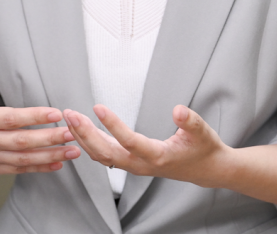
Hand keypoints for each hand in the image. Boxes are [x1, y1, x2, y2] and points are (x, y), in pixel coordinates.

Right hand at [0, 57, 80, 173]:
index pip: (9, 119)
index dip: (33, 116)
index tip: (55, 113)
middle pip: (20, 142)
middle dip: (48, 138)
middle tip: (72, 133)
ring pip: (22, 159)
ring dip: (49, 156)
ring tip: (73, 151)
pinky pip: (17, 170)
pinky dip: (38, 168)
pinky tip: (58, 164)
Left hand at [63, 104, 231, 186]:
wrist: (206, 169)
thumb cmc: (203, 149)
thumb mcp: (202, 132)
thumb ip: (190, 121)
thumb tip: (178, 110)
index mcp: (157, 156)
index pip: (129, 141)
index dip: (112, 125)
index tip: (98, 107)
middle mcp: (142, 165)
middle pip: (106, 153)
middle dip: (86, 134)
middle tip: (71, 114)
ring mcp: (135, 166)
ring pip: (102, 157)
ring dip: (84, 139)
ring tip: (70, 119)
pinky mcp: (132, 164)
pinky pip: (105, 157)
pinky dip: (90, 144)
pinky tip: (82, 132)